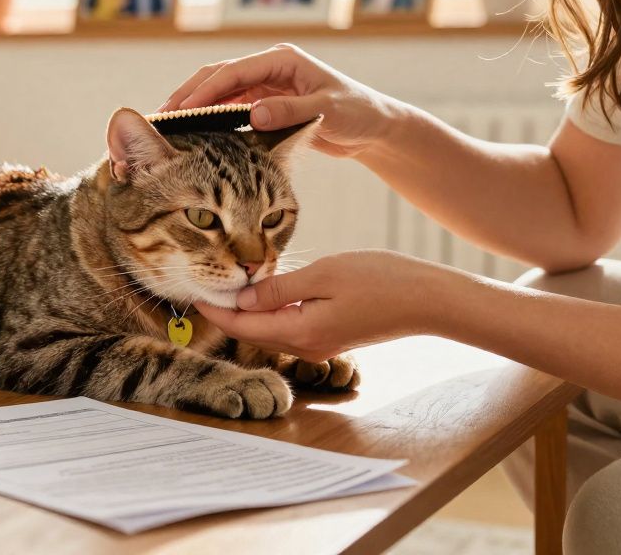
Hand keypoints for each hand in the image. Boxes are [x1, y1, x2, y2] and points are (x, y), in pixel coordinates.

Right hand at [159, 44, 400, 157]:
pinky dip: (209, 119)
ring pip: (219, 92)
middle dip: (187, 95)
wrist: (374, 128)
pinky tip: (192, 135)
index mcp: (282, 59)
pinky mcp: (264, 103)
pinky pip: (229, 108)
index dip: (204, 90)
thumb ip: (289, 112)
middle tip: (161, 119)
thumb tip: (253, 114)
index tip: (181, 111)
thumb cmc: (357, 113)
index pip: (232, 71)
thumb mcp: (325, 111)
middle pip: (217, 76)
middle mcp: (269, 68)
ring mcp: (265, 85)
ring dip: (194, 108)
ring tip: (168, 128)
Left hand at [194, 250, 463, 361]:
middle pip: (251, 330)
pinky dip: (270, 313)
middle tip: (200, 288)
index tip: (190, 292)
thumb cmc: (382, 280)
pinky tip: (265, 294)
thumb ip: (280, 288)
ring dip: (246, 312)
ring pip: (270, 330)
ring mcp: (320, 343)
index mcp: (299, 331)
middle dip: (224, 312)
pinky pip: (290, 327)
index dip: (213, 308)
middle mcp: (305, 345)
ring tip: (225, 288)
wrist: (431, 300)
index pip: (241, 323)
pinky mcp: (333, 336)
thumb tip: (242, 297)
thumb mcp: (323, 274)